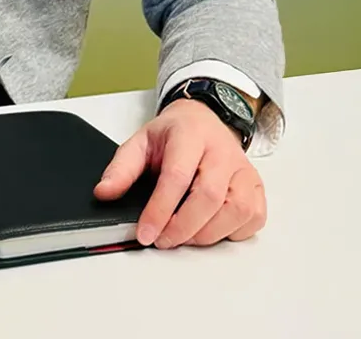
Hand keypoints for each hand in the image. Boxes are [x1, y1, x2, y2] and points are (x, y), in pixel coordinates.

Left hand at [94, 99, 265, 248]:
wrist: (203, 120)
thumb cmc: (174, 134)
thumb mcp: (141, 141)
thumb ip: (122, 167)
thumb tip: (104, 192)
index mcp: (189, 135)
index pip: (177, 176)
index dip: (160, 209)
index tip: (145, 232)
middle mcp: (222, 151)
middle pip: (209, 197)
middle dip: (182, 227)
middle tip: (162, 240)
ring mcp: (243, 169)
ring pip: (236, 210)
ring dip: (207, 234)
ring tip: (183, 236)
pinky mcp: (256, 187)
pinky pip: (253, 218)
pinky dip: (232, 232)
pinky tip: (210, 229)